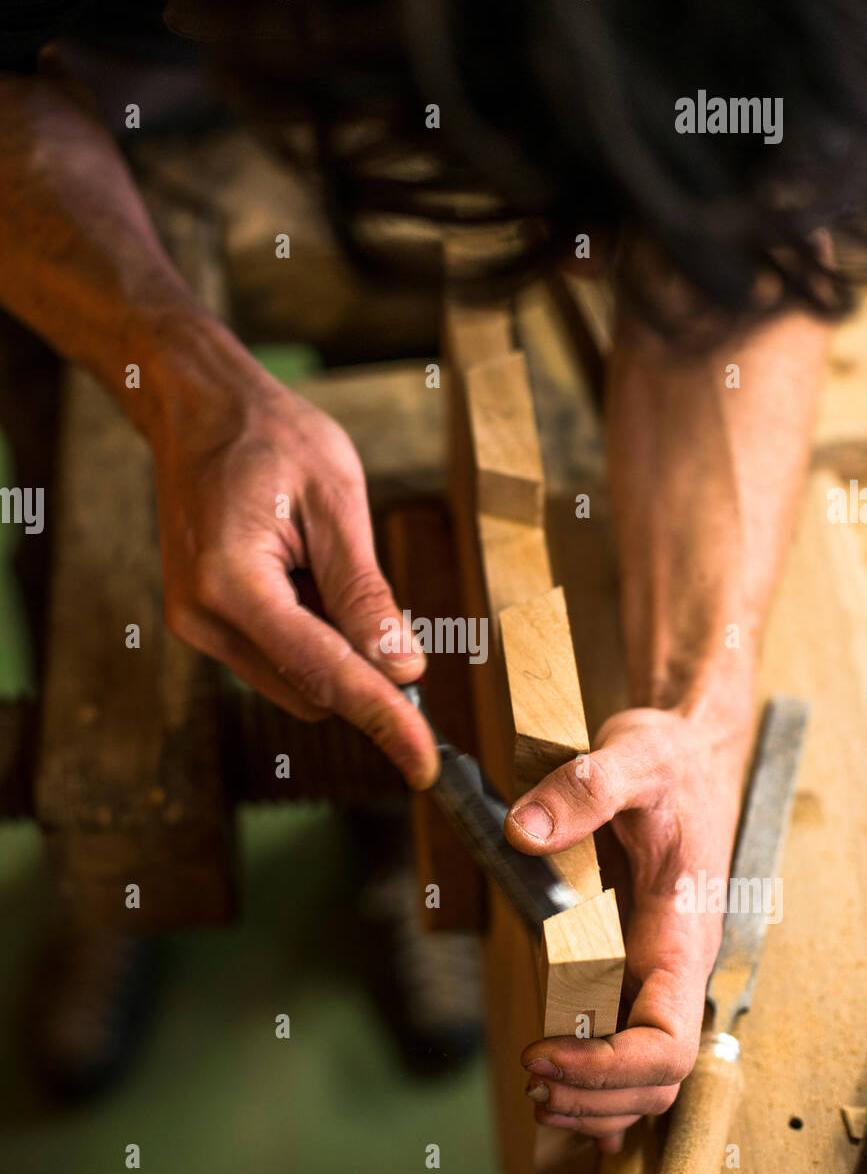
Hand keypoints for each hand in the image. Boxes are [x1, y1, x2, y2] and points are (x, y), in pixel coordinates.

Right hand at [153, 363, 437, 787]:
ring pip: (296, 681)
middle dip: (364, 670)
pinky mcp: (203, 624)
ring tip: (323, 562)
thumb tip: (403, 668)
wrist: (198, 410)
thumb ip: (364, 593)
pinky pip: (276, 659)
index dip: (382, 718)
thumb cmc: (269, 438)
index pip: (323, 672)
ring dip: (336, 649)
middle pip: (311, 689)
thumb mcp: (336, 501)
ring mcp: (196, 626)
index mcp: (230, 583)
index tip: (424, 763)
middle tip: (381, 601)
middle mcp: (202, 618)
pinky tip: (304, 573)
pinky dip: (311, 635)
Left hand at [505, 700, 752, 1152]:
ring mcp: (656, 970)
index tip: (546, 1053)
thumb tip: (523, 833)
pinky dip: (601, 1082)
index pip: (668, 1042)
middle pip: (656, 1078)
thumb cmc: (671, 762)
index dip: (609, 1067)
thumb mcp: (633, 755)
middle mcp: (674, 966)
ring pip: (644, 1074)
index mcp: (681, 936)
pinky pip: (628, 1041)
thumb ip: (585, 791)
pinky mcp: (633, 961)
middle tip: (532, 1079)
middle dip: (596, 1096)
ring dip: (596, 1098)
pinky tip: (567, 1094)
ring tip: (540, 1091)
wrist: (688, 754)